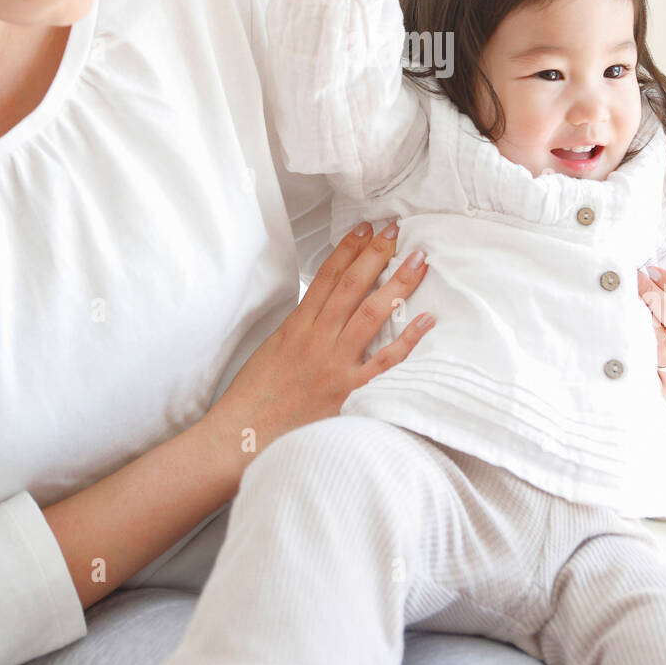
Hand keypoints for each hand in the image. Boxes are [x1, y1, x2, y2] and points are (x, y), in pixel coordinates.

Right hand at [203, 220, 433, 485]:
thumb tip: (323, 307)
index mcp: (297, 326)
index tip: (365, 227)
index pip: (326, 277)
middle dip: (376, 254)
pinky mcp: (348, 393)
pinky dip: (406, 341)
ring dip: (398, 285)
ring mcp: (334, 365)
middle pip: (352, 287)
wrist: (239, 437)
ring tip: (419, 261)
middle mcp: (317, 340)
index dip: (348, 248)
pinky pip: (383, 364)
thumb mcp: (273, 349)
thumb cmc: (254, 396)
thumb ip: (301, 327)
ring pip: (371, 315)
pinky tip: (426, 320)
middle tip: (397, 230)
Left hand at [637, 247, 665, 396]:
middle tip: (633, 281)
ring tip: (627, 301)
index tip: (651, 271)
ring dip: (646, 317)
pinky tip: (626, 327)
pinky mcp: (658, 388)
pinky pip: (653, 362)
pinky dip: (641, 341)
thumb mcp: (662, 296)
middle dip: (656, 296)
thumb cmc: (642, 323)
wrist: (613, 363)